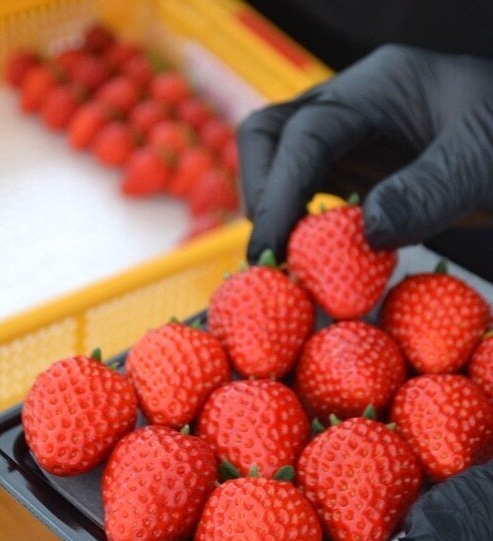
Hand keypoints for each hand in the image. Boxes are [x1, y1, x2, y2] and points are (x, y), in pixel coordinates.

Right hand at [238, 45, 492, 261]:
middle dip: (262, 197)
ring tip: (290, 261)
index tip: (273, 253)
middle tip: (275, 257)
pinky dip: (297, 220)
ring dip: (274, 211)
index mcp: (378, 87)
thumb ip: (426, 194)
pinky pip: (304, 187)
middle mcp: (348, 105)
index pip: (304, 134)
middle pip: (268, 137)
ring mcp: (345, 135)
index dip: (278, 195)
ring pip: (277, 162)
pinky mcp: (350, 165)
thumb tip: (365, 233)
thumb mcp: (481, 162)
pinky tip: (313, 251)